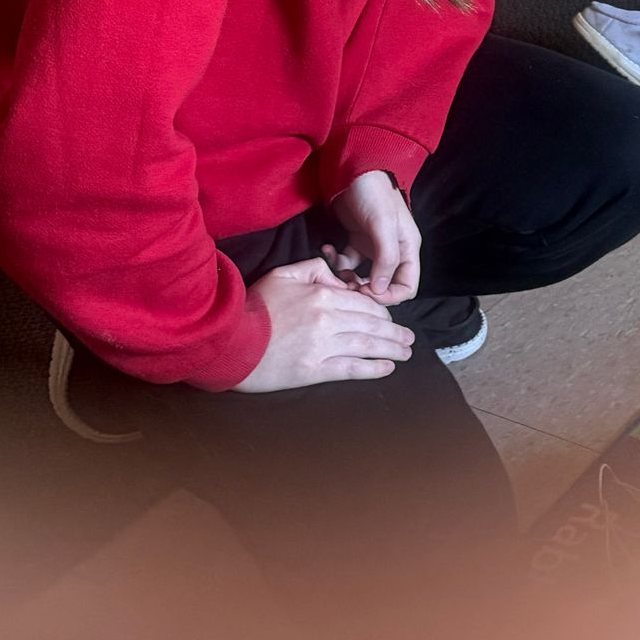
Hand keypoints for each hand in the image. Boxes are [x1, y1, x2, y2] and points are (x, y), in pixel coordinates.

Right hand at [235, 259, 415, 390]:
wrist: (230, 342)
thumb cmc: (254, 307)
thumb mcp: (282, 275)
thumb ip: (314, 269)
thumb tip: (337, 275)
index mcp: (322, 295)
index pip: (364, 303)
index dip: (382, 312)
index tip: (390, 318)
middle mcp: (328, 320)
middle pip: (372, 325)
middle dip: (395, 332)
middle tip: (409, 339)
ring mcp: (323, 346)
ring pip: (368, 346)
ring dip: (392, 350)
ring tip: (405, 353)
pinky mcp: (315, 370)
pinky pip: (353, 369)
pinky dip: (374, 369)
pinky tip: (387, 368)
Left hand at [329, 169, 421, 302]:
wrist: (352, 168)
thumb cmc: (372, 192)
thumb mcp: (382, 224)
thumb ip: (386, 258)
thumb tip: (381, 289)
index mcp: (407, 248)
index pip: (407, 286)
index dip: (388, 296)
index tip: (367, 293)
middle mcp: (393, 250)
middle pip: (385, 285)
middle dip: (365, 289)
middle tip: (346, 286)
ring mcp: (373, 246)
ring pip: (364, 277)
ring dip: (348, 278)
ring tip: (334, 269)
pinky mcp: (356, 241)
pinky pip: (347, 263)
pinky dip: (336, 261)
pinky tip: (326, 249)